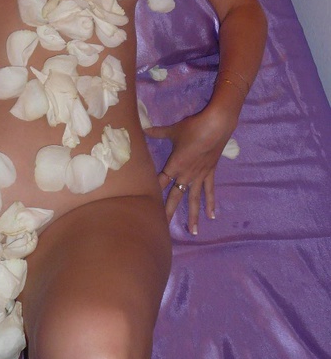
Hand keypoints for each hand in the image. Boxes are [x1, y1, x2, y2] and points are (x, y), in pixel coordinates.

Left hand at [146, 108, 234, 234]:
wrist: (216, 126)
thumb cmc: (193, 128)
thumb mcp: (173, 131)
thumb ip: (158, 132)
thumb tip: (143, 128)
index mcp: (175, 165)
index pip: (161, 181)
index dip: (152, 191)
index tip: (145, 204)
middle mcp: (186, 174)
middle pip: (175, 196)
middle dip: (169, 211)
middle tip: (163, 227)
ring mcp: (199, 175)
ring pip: (194, 199)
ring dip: (194, 215)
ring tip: (193, 231)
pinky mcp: (210, 173)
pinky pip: (209, 191)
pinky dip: (211, 203)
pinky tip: (212, 216)